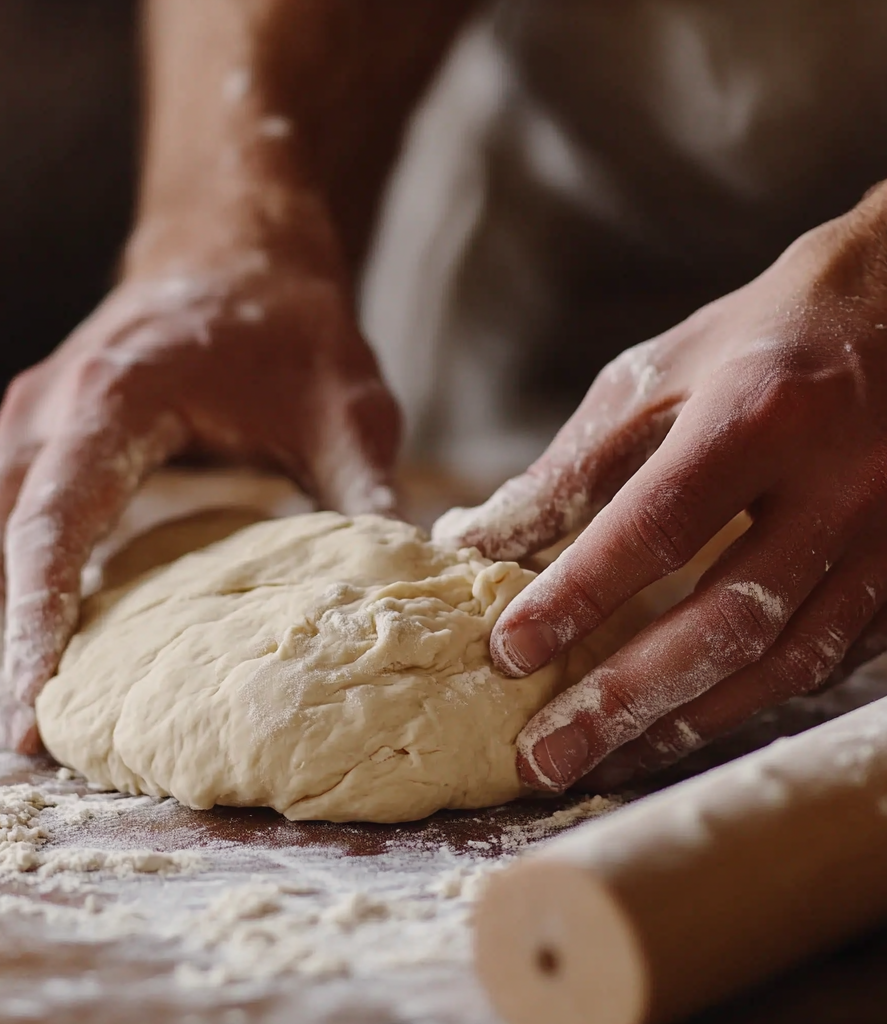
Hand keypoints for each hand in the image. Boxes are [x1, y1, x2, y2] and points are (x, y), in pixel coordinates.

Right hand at [0, 262, 399, 751]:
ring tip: (7, 708)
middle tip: (19, 736)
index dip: (39, 612)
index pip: (55, 517)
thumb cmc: (291, 325)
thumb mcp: (349, 408)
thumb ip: (369, 494)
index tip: (38, 697)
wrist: (238, 254)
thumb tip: (409, 590)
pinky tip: (17, 640)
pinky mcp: (42, 435)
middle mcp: (53, 405)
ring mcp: (36, 417)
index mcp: (118, 395)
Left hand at [434, 183, 886, 792]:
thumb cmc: (756, 341)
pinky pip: (825, 661)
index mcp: (761, 415)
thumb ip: (572, 468)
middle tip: (544, 756)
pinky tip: (680, 725)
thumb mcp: (654, 380)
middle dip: (627, 698)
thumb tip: (481, 543)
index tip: (509, 652)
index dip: (581, 595)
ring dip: (684, 723)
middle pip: (728, 620)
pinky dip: (745, 703)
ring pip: (785, 662)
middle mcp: (840, 484)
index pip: (659, 524)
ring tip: (600, 763)